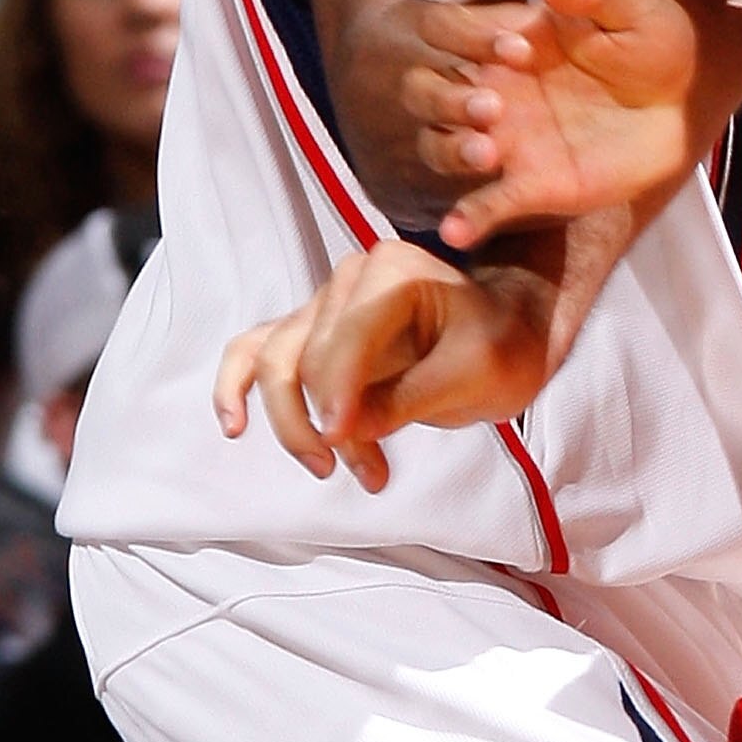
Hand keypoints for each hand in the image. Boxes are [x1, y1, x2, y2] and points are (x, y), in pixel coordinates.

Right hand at [215, 243, 553, 488]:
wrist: (508, 339)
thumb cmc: (500, 349)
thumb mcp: (475, 376)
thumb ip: (408, 398)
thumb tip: (343, 428)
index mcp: (394, 271)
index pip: (346, 336)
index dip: (338, 393)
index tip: (341, 441)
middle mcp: (349, 279)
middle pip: (304, 357)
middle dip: (326, 423)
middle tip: (363, 471)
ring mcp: (324, 304)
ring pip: (276, 363)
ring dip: (294, 423)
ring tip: (328, 468)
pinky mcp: (310, 332)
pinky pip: (254, 352)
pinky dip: (238, 386)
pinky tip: (234, 425)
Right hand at [404, 0, 699, 250]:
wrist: (688, 98)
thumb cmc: (653, 41)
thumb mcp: (631, 6)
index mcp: (504, 39)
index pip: (443, 29)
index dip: (465, 35)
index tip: (520, 46)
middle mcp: (493, 88)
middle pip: (424, 90)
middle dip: (444, 97)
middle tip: (493, 105)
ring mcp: (506, 138)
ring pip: (440, 145)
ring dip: (451, 148)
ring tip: (487, 151)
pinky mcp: (532, 184)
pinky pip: (487, 204)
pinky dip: (468, 218)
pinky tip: (456, 231)